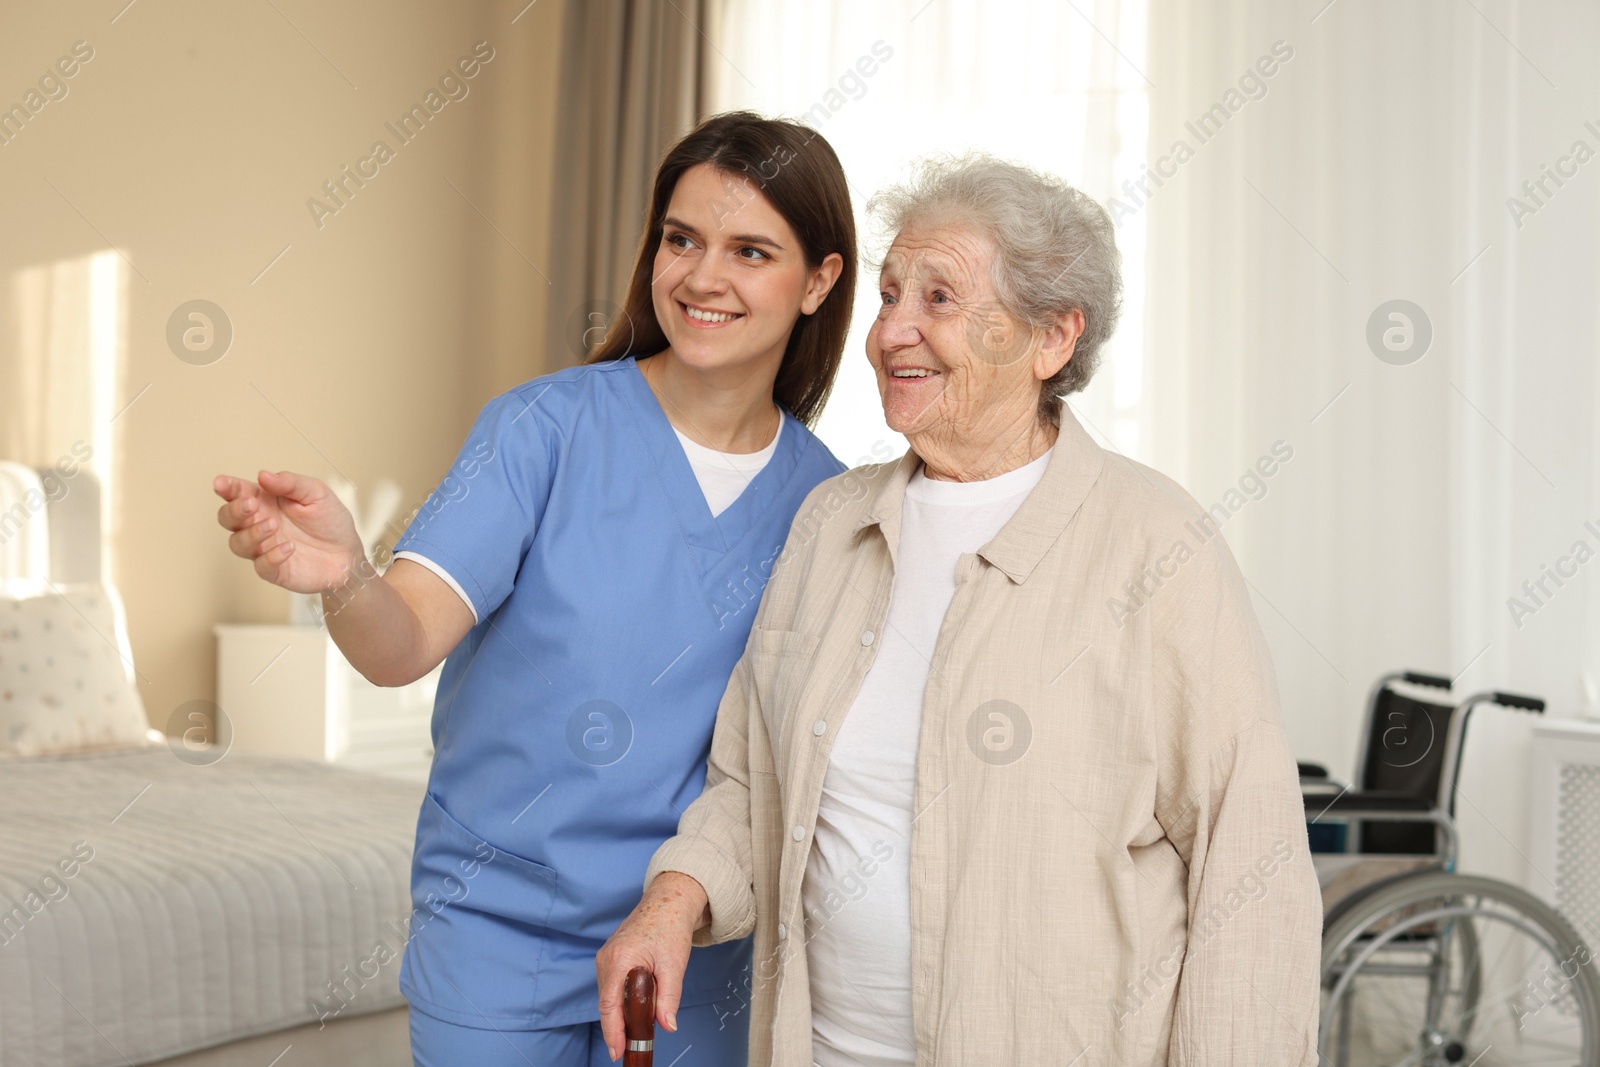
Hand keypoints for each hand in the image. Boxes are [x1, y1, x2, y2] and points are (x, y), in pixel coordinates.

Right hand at [213, 470, 365, 594]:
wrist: (348, 553)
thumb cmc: (330, 520)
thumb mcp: (316, 493)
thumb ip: (290, 483)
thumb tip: (263, 475)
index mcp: (265, 501)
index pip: (238, 493)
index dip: (227, 487)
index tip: (221, 483)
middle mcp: (259, 524)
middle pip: (227, 518)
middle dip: (233, 511)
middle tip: (252, 505)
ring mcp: (264, 547)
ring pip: (238, 543)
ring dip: (251, 533)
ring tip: (272, 525)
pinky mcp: (275, 569)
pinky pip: (262, 565)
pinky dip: (271, 556)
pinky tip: (289, 548)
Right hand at [596, 872, 708, 1061]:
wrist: (668, 902)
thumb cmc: (671, 928)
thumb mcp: (674, 966)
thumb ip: (669, 998)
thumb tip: (667, 1026)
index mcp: (619, 959)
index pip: (609, 1005)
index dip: (612, 1032)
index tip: (617, 1052)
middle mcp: (606, 958)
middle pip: (608, 1002)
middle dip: (619, 1025)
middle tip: (635, 1044)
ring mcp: (606, 957)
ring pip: (610, 995)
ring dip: (623, 1011)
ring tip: (640, 1026)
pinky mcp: (611, 957)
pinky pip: (613, 985)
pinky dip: (623, 998)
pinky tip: (637, 1006)